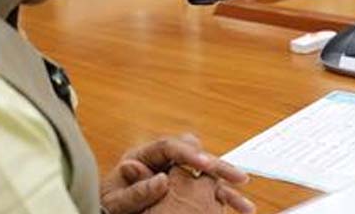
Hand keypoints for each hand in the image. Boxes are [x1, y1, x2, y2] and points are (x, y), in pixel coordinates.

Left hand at [108, 133, 253, 212]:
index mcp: (143, 156)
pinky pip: (206, 193)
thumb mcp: (116, 202)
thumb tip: (162, 180)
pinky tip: (239, 210)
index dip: (189, 154)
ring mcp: (175, 176)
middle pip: (196, 157)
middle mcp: (163, 163)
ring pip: (206, 177)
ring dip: (226, 189)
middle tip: (239, 177)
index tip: (204, 163)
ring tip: (246, 204)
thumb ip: (136, 191)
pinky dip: (222, 201)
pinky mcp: (183, 192)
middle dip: (219, 166)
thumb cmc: (108, 207)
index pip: (169, 147)